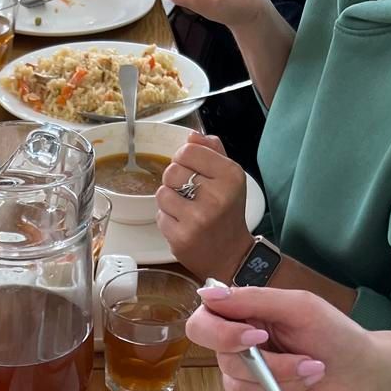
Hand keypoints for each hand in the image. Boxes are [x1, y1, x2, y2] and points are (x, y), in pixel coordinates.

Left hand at [155, 131, 251, 279]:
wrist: (231, 255)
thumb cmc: (228, 212)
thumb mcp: (229, 177)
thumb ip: (212, 152)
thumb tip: (191, 135)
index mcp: (230, 175)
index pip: (188, 151)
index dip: (183, 158)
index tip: (189, 168)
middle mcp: (216, 196)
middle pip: (171, 170)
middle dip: (175, 180)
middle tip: (189, 193)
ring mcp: (198, 218)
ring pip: (162, 193)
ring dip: (169, 200)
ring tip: (185, 209)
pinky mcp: (181, 237)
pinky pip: (159, 216)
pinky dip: (167, 219)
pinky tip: (183, 224)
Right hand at [192, 284, 390, 390]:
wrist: (358, 377)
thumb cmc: (333, 335)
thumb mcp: (299, 307)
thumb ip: (254, 298)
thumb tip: (207, 293)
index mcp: (241, 318)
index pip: (201, 324)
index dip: (220, 334)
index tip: (255, 336)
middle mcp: (234, 349)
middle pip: (226, 362)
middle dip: (273, 366)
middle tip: (307, 360)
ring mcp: (241, 380)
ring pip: (240, 389)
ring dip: (284, 384)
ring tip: (313, 373)